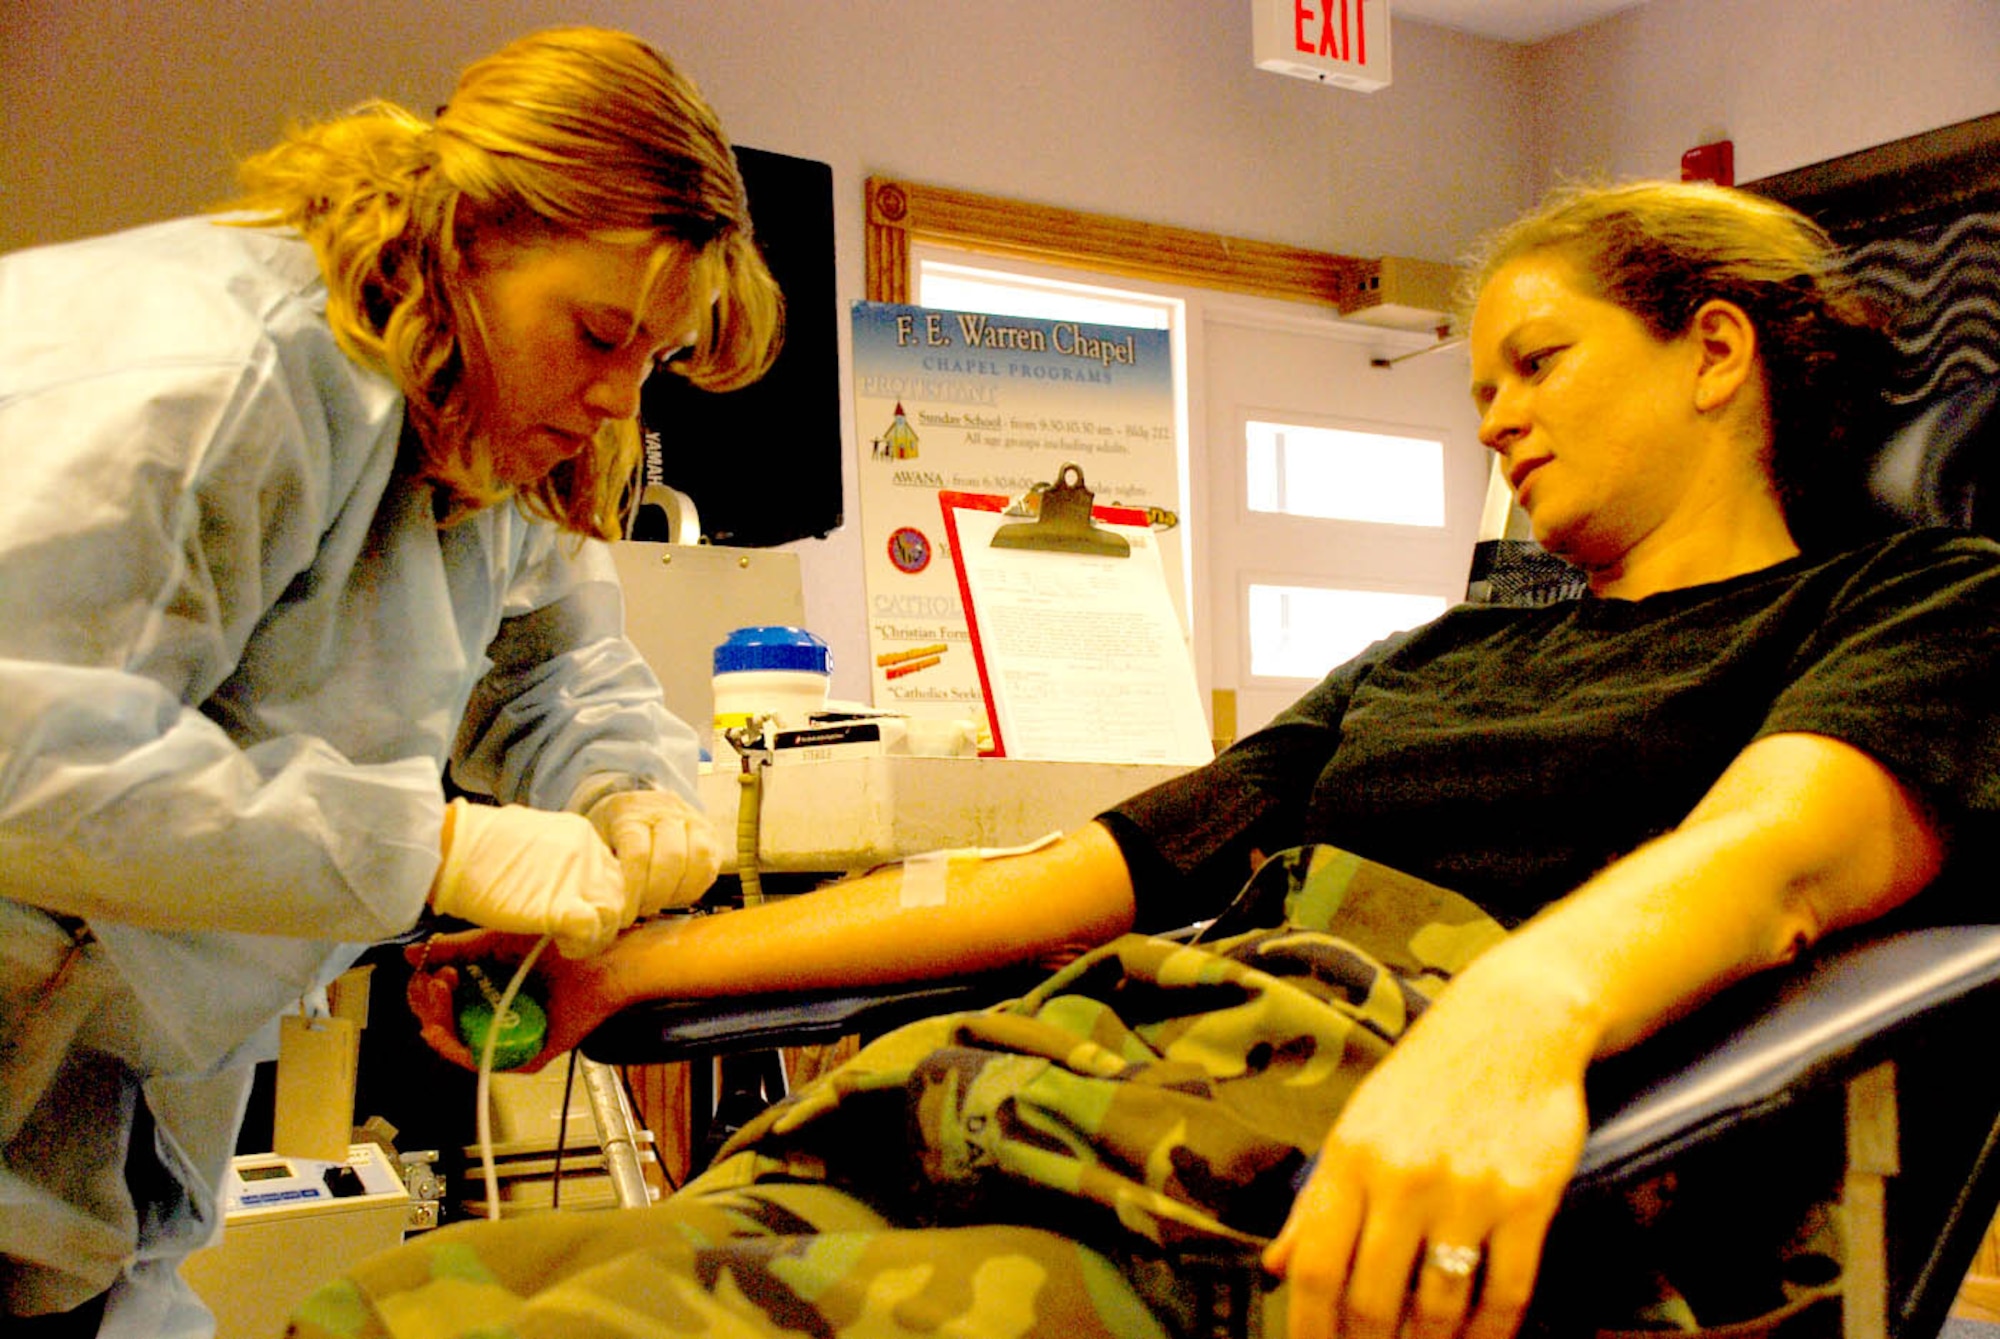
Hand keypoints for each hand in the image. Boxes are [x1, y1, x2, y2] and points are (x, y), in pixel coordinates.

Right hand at [404, 929, 625, 1071]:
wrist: (602, 957)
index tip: (429, 971)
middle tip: (435, 983)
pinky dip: (460, 1051)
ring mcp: (511, 1038)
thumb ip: (455, 949)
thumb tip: (412, 955)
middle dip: (427, 1005)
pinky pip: (487, 1062)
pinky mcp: (529, 1056)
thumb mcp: (495, 941)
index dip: (425, 991)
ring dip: (438, 1023)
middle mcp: (496, 1017)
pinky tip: (447, 1033)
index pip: (441, 1003)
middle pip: (444, 1026)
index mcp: (487, 991)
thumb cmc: (557, 944)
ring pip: (459, 1046)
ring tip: (441, 994)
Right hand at [429, 799, 637, 957]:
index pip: (610, 872)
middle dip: (604, 918)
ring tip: (570, 943)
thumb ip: (551, 856)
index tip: (582, 911)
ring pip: (613, 915)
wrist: (450, 848)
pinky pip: (593, 932)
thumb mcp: (528, 838)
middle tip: (580, 934)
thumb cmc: (475, 844)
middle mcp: (590, 852)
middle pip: (618, 893)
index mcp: (581, 833)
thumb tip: (554, 875)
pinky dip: (583, 945)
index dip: (598, 896)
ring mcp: (581, 879)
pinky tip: (564, 947)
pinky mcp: (566, 906)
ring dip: (596, 935)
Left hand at [584, 788, 721, 915]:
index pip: (639, 853)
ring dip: (679, 892)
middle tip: (641, 911)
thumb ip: (599, 866)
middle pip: (672, 857)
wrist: (637, 806)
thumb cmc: (611, 831)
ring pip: (699, 858)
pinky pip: (711, 865)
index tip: (624, 915)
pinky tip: (675, 898)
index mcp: (631, 812)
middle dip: (657, 895)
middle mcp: (666, 811)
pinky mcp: (709, 834)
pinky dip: (695, 888)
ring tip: (659, 905)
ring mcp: (692, 820)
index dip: (634, 890)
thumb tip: (601, 904)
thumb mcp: (595, 841)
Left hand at [1262, 977, 1590, 1338]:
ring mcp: (1467, 1190)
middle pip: (1372, 1300)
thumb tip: (1276, 1268)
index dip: (1309, 1327)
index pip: (1316, 1266)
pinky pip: (1505, 1291)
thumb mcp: (1357, 1127)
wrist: (1512, 1024)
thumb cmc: (1425, 1081)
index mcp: (1349, 1157)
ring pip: (1438, 1306)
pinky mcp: (1526, 1199)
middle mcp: (1402, 1176)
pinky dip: (1489, 1331)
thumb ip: (1315, 1201)